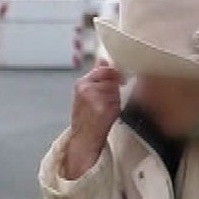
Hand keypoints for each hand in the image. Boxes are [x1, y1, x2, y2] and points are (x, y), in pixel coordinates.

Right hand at [63, 58, 122, 178]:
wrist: (83, 138)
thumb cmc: (85, 117)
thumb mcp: (85, 93)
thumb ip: (96, 76)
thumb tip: (103, 60)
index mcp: (81, 84)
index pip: (104, 69)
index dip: (112, 74)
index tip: (116, 81)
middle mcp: (87, 88)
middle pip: (111, 78)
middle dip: (113, 87)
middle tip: (108, 99)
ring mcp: (96, 98)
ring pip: (115, 89)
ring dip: (115, 97)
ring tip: (105, 107)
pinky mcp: (105, 107)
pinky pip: (117, 100)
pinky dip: (116, 106)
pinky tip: (108, 113)